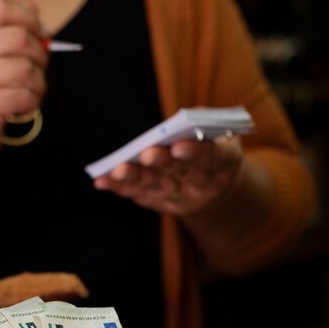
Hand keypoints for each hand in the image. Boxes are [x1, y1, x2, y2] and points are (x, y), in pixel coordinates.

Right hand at [0, 0, 47, 190]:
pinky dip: (32, 104)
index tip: (40, 35)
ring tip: (29, 95)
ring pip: (24, 68)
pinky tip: (21, 110)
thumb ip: (1, 35)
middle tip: (38, 72)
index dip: (28, 19)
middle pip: (17, 37)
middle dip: (39, 55)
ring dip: (38, 84)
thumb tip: (34, 10)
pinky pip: (24, 95)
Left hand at [93, 134, 243, 216]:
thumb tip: (175, 123)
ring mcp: (183, 199)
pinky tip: (103, 181)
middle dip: (164, 164)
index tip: (179, 147)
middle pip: (183, 175)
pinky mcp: (162, 205)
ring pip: (159, 189)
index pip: (213, 157)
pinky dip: (121, 188)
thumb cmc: (211, 143)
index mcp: (225, 163)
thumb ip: (200, 122)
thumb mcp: (216, 130)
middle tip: (147, 155)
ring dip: (137, 179)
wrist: (213, 183)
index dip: (197, 153)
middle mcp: (206, 186)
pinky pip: (140, 196)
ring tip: (118, 171)